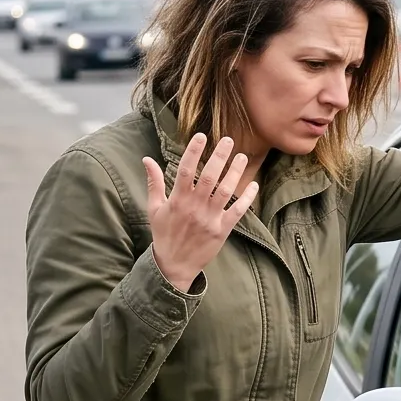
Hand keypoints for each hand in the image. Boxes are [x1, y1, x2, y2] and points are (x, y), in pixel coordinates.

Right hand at [141, 133, 256, 292]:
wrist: (174, 265)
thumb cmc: (164, 234)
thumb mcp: (154, 208)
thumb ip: (154, 182)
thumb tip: (146, 159)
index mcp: (177, 199)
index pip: (185, 169)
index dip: (193, 151)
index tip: (201, 136)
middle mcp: (194, 207)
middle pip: (209, 176)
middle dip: (219, 156)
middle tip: (229, 140)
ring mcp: (210, 218)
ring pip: (225, 190)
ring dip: (235, 172)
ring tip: (242, 156)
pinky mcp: (222, 230)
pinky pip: (237, 211)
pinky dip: (246, 198)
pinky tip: (253, 184)